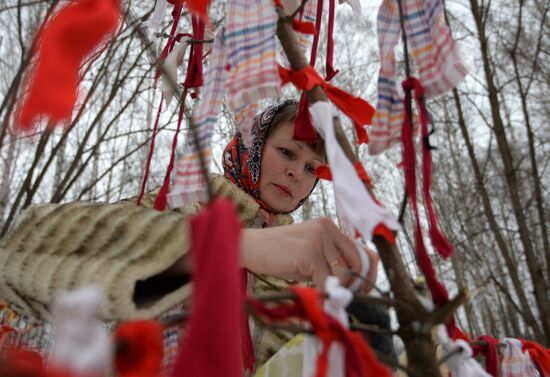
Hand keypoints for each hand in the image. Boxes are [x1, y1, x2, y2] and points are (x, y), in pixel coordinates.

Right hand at [240, 217, 378, 290]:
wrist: (249, 247)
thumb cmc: (277, 254)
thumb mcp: (309, 253)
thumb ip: (329, 261)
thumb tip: (351, 284)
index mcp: (329, 226)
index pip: (362, 250)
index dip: (367, 272)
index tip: (363, 289)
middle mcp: (327, 228)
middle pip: (358, 262)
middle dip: (356, 285)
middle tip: (346, 299)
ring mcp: (318, 239)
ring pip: (343, 274)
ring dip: (337, 291)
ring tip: (325, 298)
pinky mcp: (309, 252)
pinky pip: (326, 281)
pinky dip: (323, 294)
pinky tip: (316, 298)